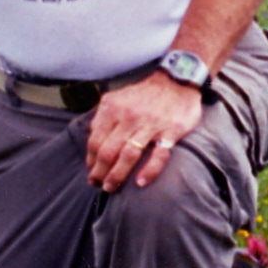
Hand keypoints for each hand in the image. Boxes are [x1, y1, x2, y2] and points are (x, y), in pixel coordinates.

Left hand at [84, 73, 202, 192]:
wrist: (177, 80)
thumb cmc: (144, 94)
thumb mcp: (118, 98)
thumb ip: (103, 117)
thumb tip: (92, 142)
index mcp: (113, 108)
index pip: (95, 141)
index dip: (91, 161)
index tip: (91, 172)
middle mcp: (129, 116)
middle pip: (108, 151)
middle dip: (99, 172)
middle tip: (98, 184)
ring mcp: (150, 124)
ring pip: (129, 155)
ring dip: (117, 175)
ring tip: (111, 187)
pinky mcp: (170, 131)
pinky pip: (158, 156)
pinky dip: (149, 171)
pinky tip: (140, 182)